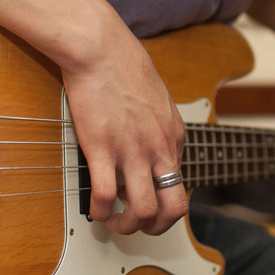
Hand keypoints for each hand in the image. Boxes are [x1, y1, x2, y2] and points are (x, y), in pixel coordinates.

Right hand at [60, 33, 187, 236]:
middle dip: (158, 227)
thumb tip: (147, 132)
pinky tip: (94, 209)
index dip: (163, 198)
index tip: (144, 197)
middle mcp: (159, 148)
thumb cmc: (123, 63)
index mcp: (174, 135)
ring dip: (128, 226)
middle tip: (138, 225)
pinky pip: (106, 197)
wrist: (101, 47)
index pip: (181, 182)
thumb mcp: (155, 95)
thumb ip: (156, 120)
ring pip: (144, 211)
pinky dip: (100, 212)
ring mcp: (133, 151)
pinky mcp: (104, 149)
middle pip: (174, 207)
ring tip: (114, 222)